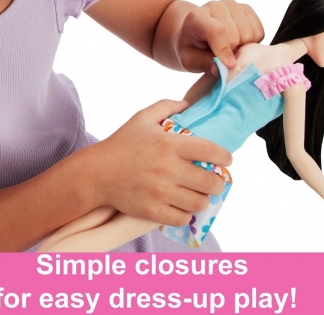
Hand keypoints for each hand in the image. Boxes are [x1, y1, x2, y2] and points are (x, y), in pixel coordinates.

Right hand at [87, 99, 231, 225]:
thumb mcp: (142, 118)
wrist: (96, 173)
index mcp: (169, 144)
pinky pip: (182, 218)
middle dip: (218, 182)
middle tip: (213, 180)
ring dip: (203, 199)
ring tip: (198, 194)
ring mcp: (160, 192)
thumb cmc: (122, 143)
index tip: (226, 160)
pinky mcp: (152, 211)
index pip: (210, 152)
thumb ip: (166, 106)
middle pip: (210, 182)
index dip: (225, 157)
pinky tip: (182, 206)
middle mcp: (168, 169)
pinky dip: (186, 214)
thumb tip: (187, 104)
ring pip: (199, 203)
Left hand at [175, 0, 263, 73]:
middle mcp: (216, 6)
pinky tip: (238, 42)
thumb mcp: (189, 60)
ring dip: (243, 47)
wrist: (194, 32)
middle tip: (222, 56)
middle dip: (232, 51)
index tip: (230, 65)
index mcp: (197, 18)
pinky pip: (259, 31)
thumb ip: (203, 64)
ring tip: (229, 48)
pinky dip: (252, 42)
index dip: (225, 50)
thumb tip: (220, 71)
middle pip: (237, 36)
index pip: (217, 31)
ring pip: (250, 34)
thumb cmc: (191, 47)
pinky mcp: (246, 8)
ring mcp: (232, 5)